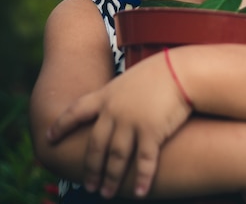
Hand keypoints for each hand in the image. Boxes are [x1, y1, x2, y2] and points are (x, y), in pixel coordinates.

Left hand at [47, 50, 192, 197]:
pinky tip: (138, 192)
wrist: (181, 70)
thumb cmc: (160, 71)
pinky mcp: (151, 132)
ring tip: (106, 193)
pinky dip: (140, 179)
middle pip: (96, 145)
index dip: (61, 125)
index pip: (76, 111)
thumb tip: (113, 105)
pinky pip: (143, 162)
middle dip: (91, 168)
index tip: (48, 138)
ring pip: (115, 158)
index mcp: (107, 95)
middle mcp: (114, 111)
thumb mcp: (131, 78)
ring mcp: (131, 122)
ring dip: (110, 178)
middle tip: (89, 185)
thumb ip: (119, 94)